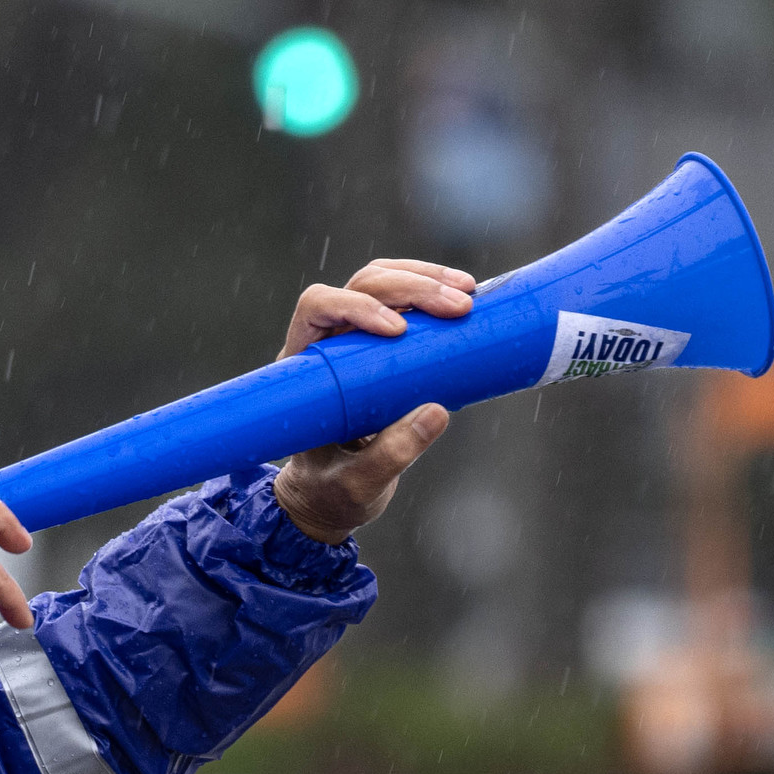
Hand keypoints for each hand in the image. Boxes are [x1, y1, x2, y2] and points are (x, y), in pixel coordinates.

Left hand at [270, 258, 473, 543]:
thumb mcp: (358, 483)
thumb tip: (437, 412)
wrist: (332, 496)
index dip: (355, 306)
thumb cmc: (333, 490)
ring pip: (382, 280)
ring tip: (469, 295)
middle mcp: (325, 344)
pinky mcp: (385, 345)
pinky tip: (468, 295)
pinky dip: (435, 288)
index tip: (400, 331)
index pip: (316, 307)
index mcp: (304, 370)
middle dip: (409, 286)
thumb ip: (390, 455)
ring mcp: (355, 340)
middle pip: (359, 284)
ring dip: (426, 278)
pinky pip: (406, 300)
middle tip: (459, 306)